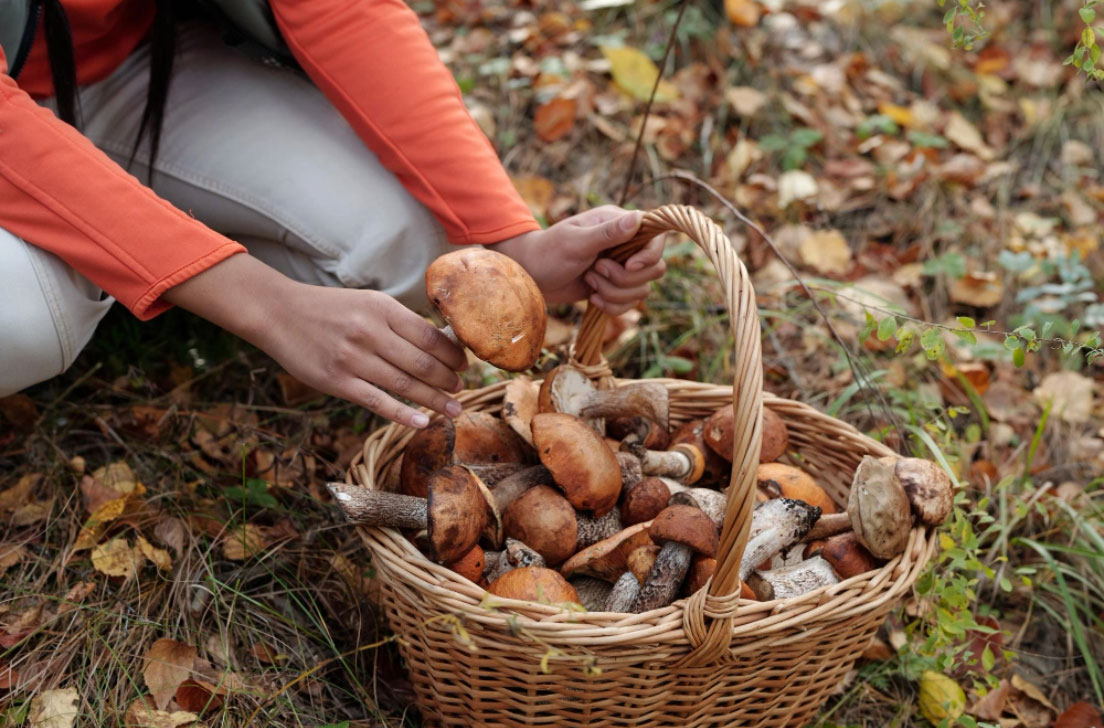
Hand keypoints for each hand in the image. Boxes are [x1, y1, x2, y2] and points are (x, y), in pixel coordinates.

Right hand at [163, 254, 466, 427]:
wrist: (279, 313)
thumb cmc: (329, 309)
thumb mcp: (367, 303)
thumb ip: (399, 322)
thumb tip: (440, 342)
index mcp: (382, 309)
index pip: (430, 336)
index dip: (453, 354)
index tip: (464, 365)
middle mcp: (370, 332)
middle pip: (422, 362)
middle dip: (448, 380)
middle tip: (462, 389)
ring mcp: (353, 359)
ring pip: (404, 384)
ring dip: (434, 400)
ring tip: (453, 409)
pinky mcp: (337, 381)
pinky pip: (377, 402)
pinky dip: (403, 414)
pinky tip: (423, 422)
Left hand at [488, 206, 666, 314]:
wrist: (530, 277)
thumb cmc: (548, 253)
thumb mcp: (575, 242)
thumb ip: (608, 233)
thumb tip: (638, 217)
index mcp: (618, 224)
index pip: (656, 238)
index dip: (648, 256)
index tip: (628, 266)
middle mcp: (625, 245)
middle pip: (654, 269)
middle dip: (624, 279)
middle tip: (595, 271)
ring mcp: (621, 268)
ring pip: (641, 290)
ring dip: (614, 293)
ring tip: (589, 282)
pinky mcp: (614, 287)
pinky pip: (629, 304)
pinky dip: (612, 306)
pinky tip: (592, 298)